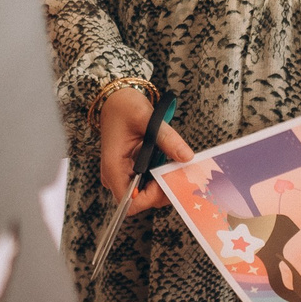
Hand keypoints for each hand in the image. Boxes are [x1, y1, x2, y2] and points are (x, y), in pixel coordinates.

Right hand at [97, 87, 195, 212]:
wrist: (115, 100)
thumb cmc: (124, 107)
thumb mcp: (147, 118)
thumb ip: (167, 139)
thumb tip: (186, 157)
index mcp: (114, 166)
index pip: (130, 202)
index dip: (151, 197)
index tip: (167, 180)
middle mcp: (115, 175)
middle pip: (140, 200)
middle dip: (162, 189)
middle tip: (179, 172)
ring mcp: (123, 173)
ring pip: (146, 192)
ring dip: (163, 183)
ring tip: (175, 166)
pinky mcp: (130, 169)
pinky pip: (147, 182)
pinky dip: (160, 176)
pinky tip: (169, 163)